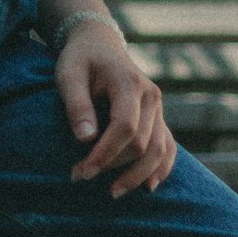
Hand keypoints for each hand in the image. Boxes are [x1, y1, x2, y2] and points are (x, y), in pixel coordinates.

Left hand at [54, 20, 176, 197]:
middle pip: (142, 143)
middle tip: (80, 177)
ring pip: (159, 150)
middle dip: (113, 166)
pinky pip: (168, 147)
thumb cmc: (80, 59)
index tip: (81, 171)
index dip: (105, 154)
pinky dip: (162, 168)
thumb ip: (77, 104)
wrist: (99, 44)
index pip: (125, 127)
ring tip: (113, 192)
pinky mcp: (159, 117)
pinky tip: (148, 186)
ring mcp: (159, 107)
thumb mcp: (69, 74)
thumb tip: (85, 139)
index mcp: (129, 82)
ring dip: (137, 175)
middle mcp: (151, 96)